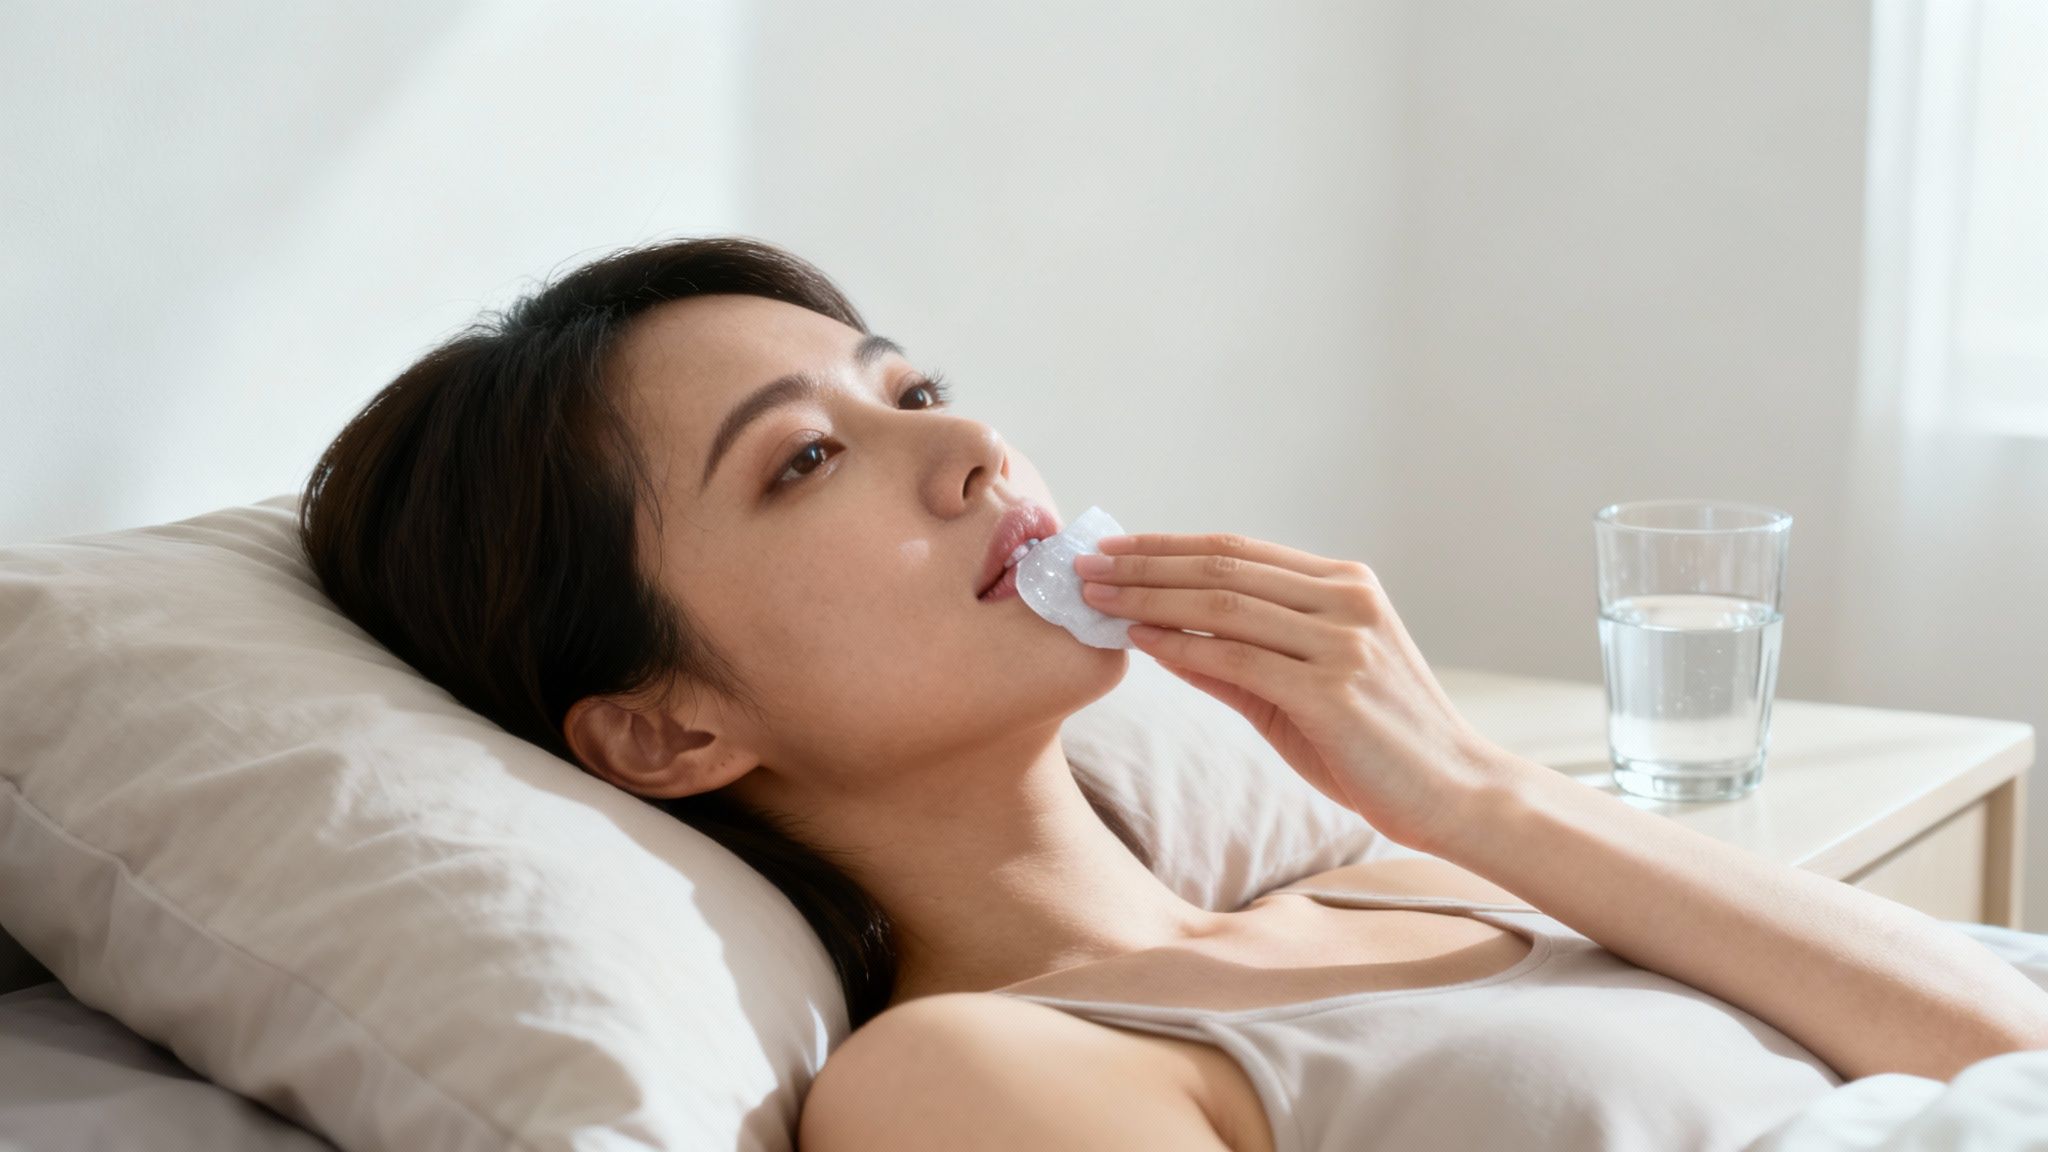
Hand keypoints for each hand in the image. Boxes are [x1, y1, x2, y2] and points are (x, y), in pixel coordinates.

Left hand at [1077, 531, 1515, 851]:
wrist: (1454, 794)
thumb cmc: (1375, 746)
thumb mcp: (1304, 689)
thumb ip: (1237, 660)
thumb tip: (1158, 635)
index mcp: (1344, 586)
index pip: (1236, 552)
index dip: (1166, 546)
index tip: (1111, 550)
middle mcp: (1345, 601)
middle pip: (1221, 567)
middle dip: (1143, 564)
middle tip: (1084, 566)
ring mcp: (1341, 642)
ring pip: (1223, 604)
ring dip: (1149, 598)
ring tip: (1096, 599)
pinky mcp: (1332, 690)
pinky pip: (1238, 658)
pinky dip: (1182, 646)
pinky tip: (1140, 642)